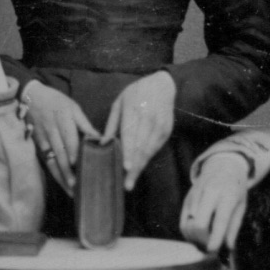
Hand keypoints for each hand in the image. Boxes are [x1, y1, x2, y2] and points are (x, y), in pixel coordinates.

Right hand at [21, 80, 98, 192]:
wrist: (30, 97)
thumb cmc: (56, 101)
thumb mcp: (72, 107)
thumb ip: (85, 124)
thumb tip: (100, 138)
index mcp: (63, 118)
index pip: (68, 137)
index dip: (72, 151)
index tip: (77, 163)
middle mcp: (52, 130)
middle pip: (60, 153)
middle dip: (68, 170)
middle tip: (76, 185)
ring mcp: (43, 139)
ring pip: (52, 160)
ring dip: (62, 176)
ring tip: (71, 190)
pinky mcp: (38, 145)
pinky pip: (47, 162)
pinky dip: (55, 173)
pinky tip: (63, 183)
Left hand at [104, 71, 176, 189]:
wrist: (162, 84)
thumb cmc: (136, 93)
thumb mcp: (120, 103)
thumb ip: (112, 124)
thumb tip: (102, 143)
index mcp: (134, 109)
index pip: (131, 134)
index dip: (129, 152)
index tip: (126, 167)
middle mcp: (149, 118)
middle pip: (141, 147)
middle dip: (134, 167)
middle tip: (127, 184)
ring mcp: (160, 125)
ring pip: (150, 150)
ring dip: (141, 166)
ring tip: (131, 181)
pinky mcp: (167, 130)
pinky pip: (156, 148)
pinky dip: (147, 159)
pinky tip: (139, 168)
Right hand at [180, 154, 252, 252]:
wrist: (223, 165)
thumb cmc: (235, 189)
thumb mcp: (241, 206)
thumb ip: (234, 227)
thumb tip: (228, 248)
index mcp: (228, 195)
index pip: (219, 220)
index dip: (214, 239)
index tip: (213, 251)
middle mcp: (209, 193)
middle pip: (198, 225)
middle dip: (203, 241)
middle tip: (210, 247)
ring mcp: (195, 195)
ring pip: (188, 225)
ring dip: (195, 239)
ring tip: (205, 241)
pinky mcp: (187, 198)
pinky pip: (183, 222)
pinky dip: (189, 233)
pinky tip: (197, 235)